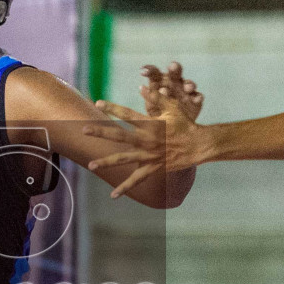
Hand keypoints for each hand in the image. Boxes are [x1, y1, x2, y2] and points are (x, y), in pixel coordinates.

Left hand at [84, 63, 209, 198]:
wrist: (198, 145)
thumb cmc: (185, 123)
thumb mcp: (172, 107)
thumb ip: (156, 97)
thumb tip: (141, 87)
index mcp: (150, 124)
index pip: (127, 114)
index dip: (112, 108)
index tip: (98, 103)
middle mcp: (147, 140)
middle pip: (119, 135)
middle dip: (101, 132)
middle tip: (84, 129)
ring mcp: (149, 156)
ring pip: (124, 160)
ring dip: (106, 163)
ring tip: (91, 165)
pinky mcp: (153, 168)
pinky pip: (137, 180)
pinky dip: (126, 188)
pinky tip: (113, 195)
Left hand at [141, 62, 202, 118]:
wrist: (172, 128)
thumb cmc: (159, 112)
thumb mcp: (151, 106)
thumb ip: (149, 97)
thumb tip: (142, 87)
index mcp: (160, 82)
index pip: (155, 73)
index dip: (150, 70)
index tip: (143, 72)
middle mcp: (174, 83)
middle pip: (175, 71)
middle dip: (174, 67)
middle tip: (172, 67)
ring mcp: (186, 91)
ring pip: (189, 83)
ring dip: (189, 84)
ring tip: (187, 88)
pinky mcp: (195, 100)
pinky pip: (198, 96)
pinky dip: (198, 97)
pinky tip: (196, 99)